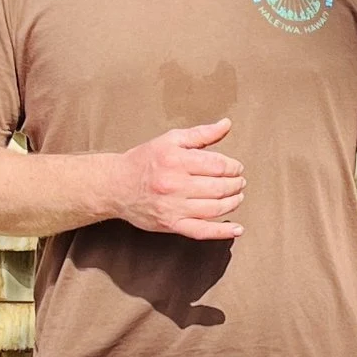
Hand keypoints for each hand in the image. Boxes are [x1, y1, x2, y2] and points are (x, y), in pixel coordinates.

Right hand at [115, 119, 244, 241]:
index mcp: (176, 160)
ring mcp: (173, 207)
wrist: (116, 185)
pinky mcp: (171, 224)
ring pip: (214, 208)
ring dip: (233, 202)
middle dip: (235, 184)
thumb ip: (201, 133)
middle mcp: (175, 184)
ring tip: (237, 197)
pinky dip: (222, 231)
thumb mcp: (171, 140)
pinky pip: (202, 231)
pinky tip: (237, 229)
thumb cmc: (144, 160)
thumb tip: (226, 124)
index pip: (217, 165)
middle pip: (218, 187)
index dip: (233, 167)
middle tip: (240, 182)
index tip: (236, 168)